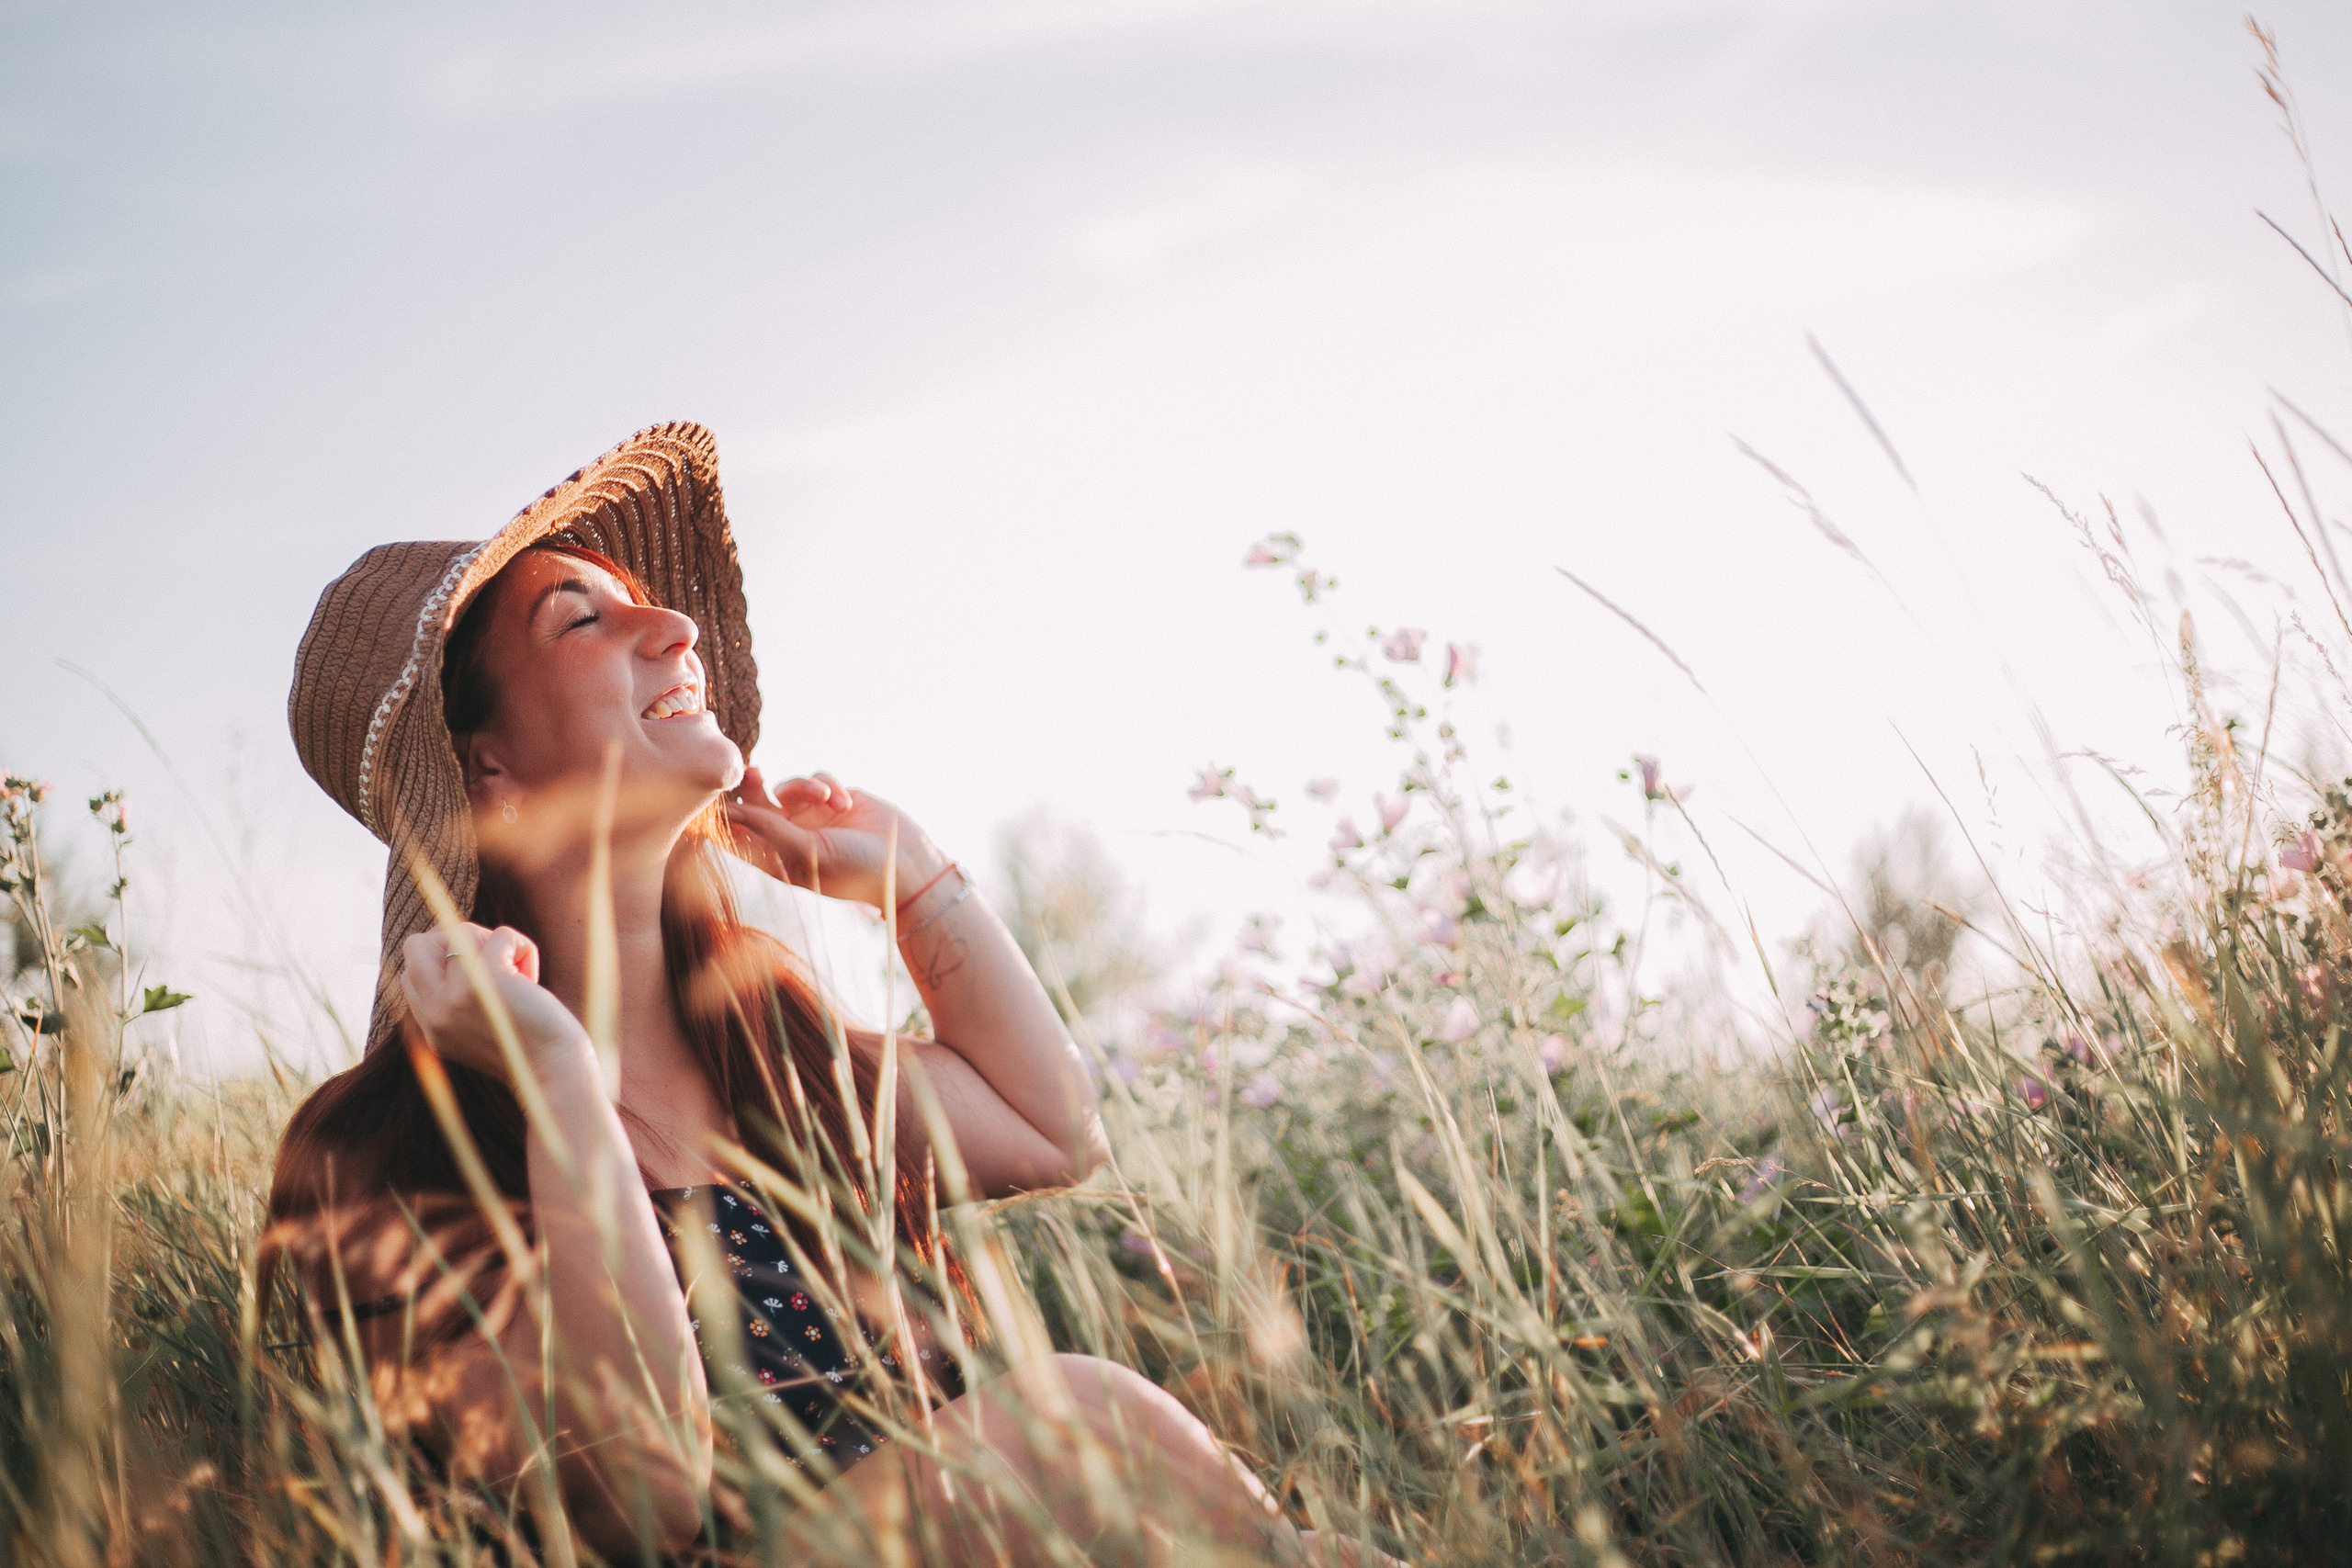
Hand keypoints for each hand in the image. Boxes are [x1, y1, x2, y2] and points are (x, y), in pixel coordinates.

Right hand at [399, 923, 587, 1083]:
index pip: (410, 972)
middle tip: (489, 963)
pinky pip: (502, 935)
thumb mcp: (479, 1028)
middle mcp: (434, 1014)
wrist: (555, 1072)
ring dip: (492, 942)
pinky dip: (523, 947)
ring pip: (457, 932)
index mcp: (430, 1028)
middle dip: (454, 941)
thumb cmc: (529, 1048)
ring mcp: (454, 996)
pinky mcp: (485, 980)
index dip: (445, 962)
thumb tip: (454, 941)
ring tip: (515, 972)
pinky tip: (532, 978)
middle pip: (415, 945)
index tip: (480, 975)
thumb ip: (456, 1000)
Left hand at [723, 766, 947, 911]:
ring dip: (805, 786)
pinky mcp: (835, 798)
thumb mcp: (806, 851)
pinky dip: (829, 785)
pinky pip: (819, 777)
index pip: (740, 833)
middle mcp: (790, 835)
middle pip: (757, 801)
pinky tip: (845, 802)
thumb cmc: (852, 869)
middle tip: (753, 773)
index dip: (727, 815)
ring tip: (827, 799)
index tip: (717, 798)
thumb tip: (730, 811)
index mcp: (777, 857)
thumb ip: (768, 828)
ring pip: (790, 785)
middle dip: (755, 786)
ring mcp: (813, 816)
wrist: (903, 863)